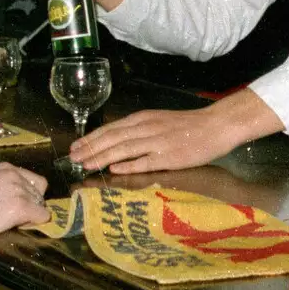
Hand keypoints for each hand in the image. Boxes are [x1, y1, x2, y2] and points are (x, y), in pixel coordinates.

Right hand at [0, 162, 50, 250]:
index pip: (33, 180)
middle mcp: (14, 174)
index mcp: (5, 167)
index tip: (13, 206)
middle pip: (39, 191)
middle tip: (13, 217)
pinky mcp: (20, 207)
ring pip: (41, 204)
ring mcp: (18, 189)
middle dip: (31, 205)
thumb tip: (22, 199)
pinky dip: (35, 223)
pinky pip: (42, 216)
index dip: (27, 195)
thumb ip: (4, 187)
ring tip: (11, 222)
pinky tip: (18, 227)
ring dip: (31, 215)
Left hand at [68, 108, 246, 174]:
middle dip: (91, 148)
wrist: (215, 125)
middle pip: (112, 138)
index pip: (111, 129)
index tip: (75, 147)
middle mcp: (146, 128)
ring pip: (124, 149)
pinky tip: (114, 170)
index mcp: (143, 119)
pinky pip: (145, 161)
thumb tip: (115, 143)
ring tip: (86, 164)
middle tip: (73, 158)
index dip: (91, 138)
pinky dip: (128, 165)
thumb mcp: (158, 121)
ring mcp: (157, 142)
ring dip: (102, 156)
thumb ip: (138, 130)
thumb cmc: (188, 125)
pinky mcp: (170, 156)